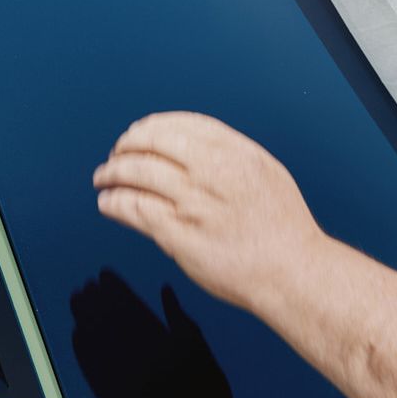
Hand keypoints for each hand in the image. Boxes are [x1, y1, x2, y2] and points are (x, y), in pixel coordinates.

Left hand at [94, 112, 323, 312]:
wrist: (293, 273)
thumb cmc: (284, 229)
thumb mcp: (267, 173)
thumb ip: (232, 155)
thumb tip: (194, 146)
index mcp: (236, 152)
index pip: (181, 124)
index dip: (151, 126)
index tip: (138, 134)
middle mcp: (213, 171)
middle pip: (152, 142)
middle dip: (126, 146)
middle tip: (116, 155)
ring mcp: (194, 203)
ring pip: (136, 173)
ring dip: (112, 173)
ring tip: (103, 178)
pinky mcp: (179, 235)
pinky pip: (134, 209)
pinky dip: (114, 202)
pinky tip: (108, 203)